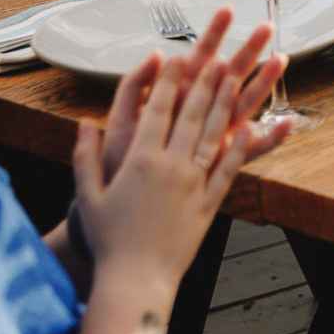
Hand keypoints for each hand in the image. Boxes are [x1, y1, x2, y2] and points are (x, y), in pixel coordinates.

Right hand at [72, 51, 255, 299]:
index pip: (157, 110)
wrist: (135, 278)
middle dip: (205, 82)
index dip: (168, 81)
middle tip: (217, 55)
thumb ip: (85, 156)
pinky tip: (251, 126)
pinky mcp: (211, 201)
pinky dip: (242, 145)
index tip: (176, 57)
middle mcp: (171, 166)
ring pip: (214, 133)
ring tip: (236, 79)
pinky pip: (229, 167)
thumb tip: (82, 123)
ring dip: (226, 103)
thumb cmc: (106, 238)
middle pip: (191, 114)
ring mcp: (195, 183)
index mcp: (140, 161)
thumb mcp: (88, 195)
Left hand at [94, 9, 290, 188]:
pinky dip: (270, 139)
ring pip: (243, 105)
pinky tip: (287, 125)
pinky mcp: (217, 163)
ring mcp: (210, 137)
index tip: (228, 10)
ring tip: (281, 61)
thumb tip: (158, 54)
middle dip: (248, 50)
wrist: (116, 205)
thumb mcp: (120, 120)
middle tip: (267, 28)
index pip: (197, 59)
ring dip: (264, 83)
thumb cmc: (118, 162)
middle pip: (228, 76)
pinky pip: (249, 151)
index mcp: (174, 99)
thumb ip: (135, 86)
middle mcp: (196, 115)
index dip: (212, 35)